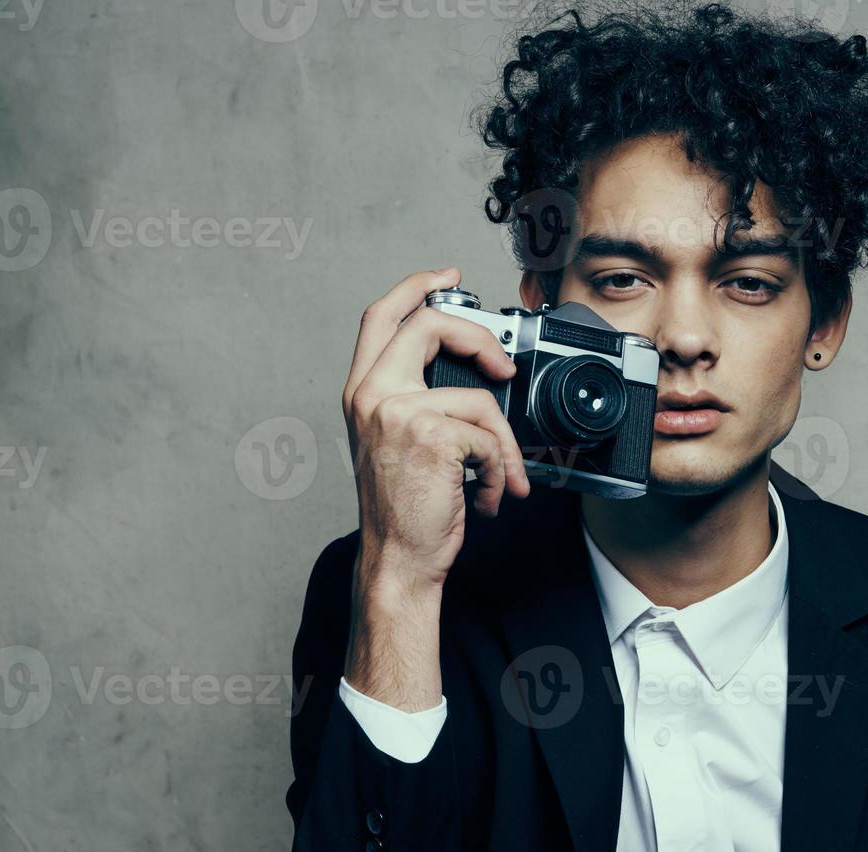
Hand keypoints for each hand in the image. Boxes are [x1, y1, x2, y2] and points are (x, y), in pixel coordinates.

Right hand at [340, 268, 531, 706]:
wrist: (399, 560)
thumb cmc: (405, 508)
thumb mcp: (398, 442)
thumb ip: (419, 401)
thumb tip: (476, 376)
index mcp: (363, 391)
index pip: (382, 317)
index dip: (415, 286)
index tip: (447, 275)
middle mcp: (373, 395)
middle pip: (428, 324)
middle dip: (478, 336)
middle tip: (502, 365)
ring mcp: (398, 414)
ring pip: (479, 396)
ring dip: (503, 445)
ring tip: (498, 476)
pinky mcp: (430, 437)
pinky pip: (490, 437)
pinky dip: (501, 472)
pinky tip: (487, 496)